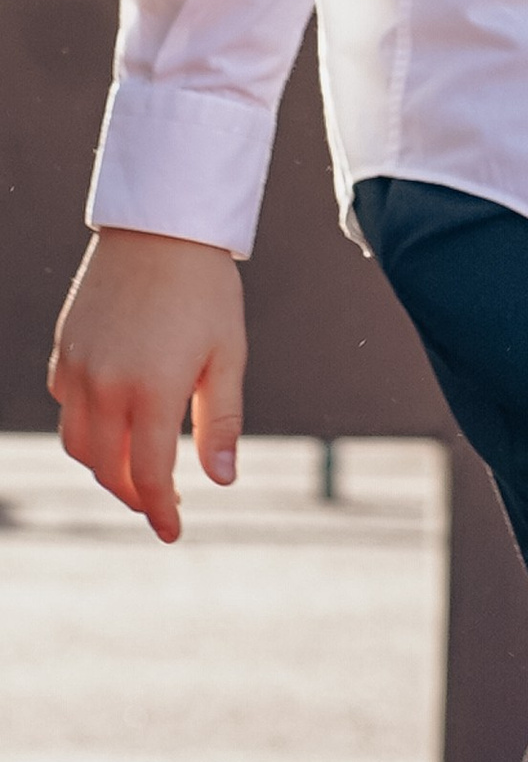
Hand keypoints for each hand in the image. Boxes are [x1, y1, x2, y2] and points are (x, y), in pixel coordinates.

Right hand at [49, 229, 247, 543]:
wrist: (161, 229)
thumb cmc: (207, 292)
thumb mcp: (228, 358)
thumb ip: (222, 423)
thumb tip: (221, 480)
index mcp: (151, 392)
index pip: (150, 476)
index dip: (160, 511)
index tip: (173, 532)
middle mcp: (104, 385)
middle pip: (106, 467)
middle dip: (132, 494)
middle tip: (159, 503)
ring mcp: (77, 366)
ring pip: (76, 442)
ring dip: (104, 466)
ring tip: (136, 470)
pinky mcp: (64, 348)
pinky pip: (64, 404)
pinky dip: (85, 427)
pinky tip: (114, 424)